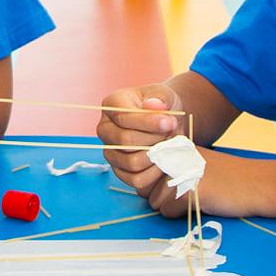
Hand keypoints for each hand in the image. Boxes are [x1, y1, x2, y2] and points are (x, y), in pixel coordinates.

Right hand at [96, 84, 186, 213]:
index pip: (124, 118)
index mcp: (111, 105)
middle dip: (154, 139)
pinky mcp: (120, 171)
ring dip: (155, 156)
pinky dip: (154, 174)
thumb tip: (153, 105)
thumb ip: (160, 97)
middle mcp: (105, 129)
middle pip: (126, 141)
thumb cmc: (163, 107)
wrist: (167, 123)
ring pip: (131, 162)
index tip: (169, 122)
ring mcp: (110, 152)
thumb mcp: (165, 95)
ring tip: (166, 146)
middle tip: (169, 134)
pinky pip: (136, 180)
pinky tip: (163, 160)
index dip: (149, 122)